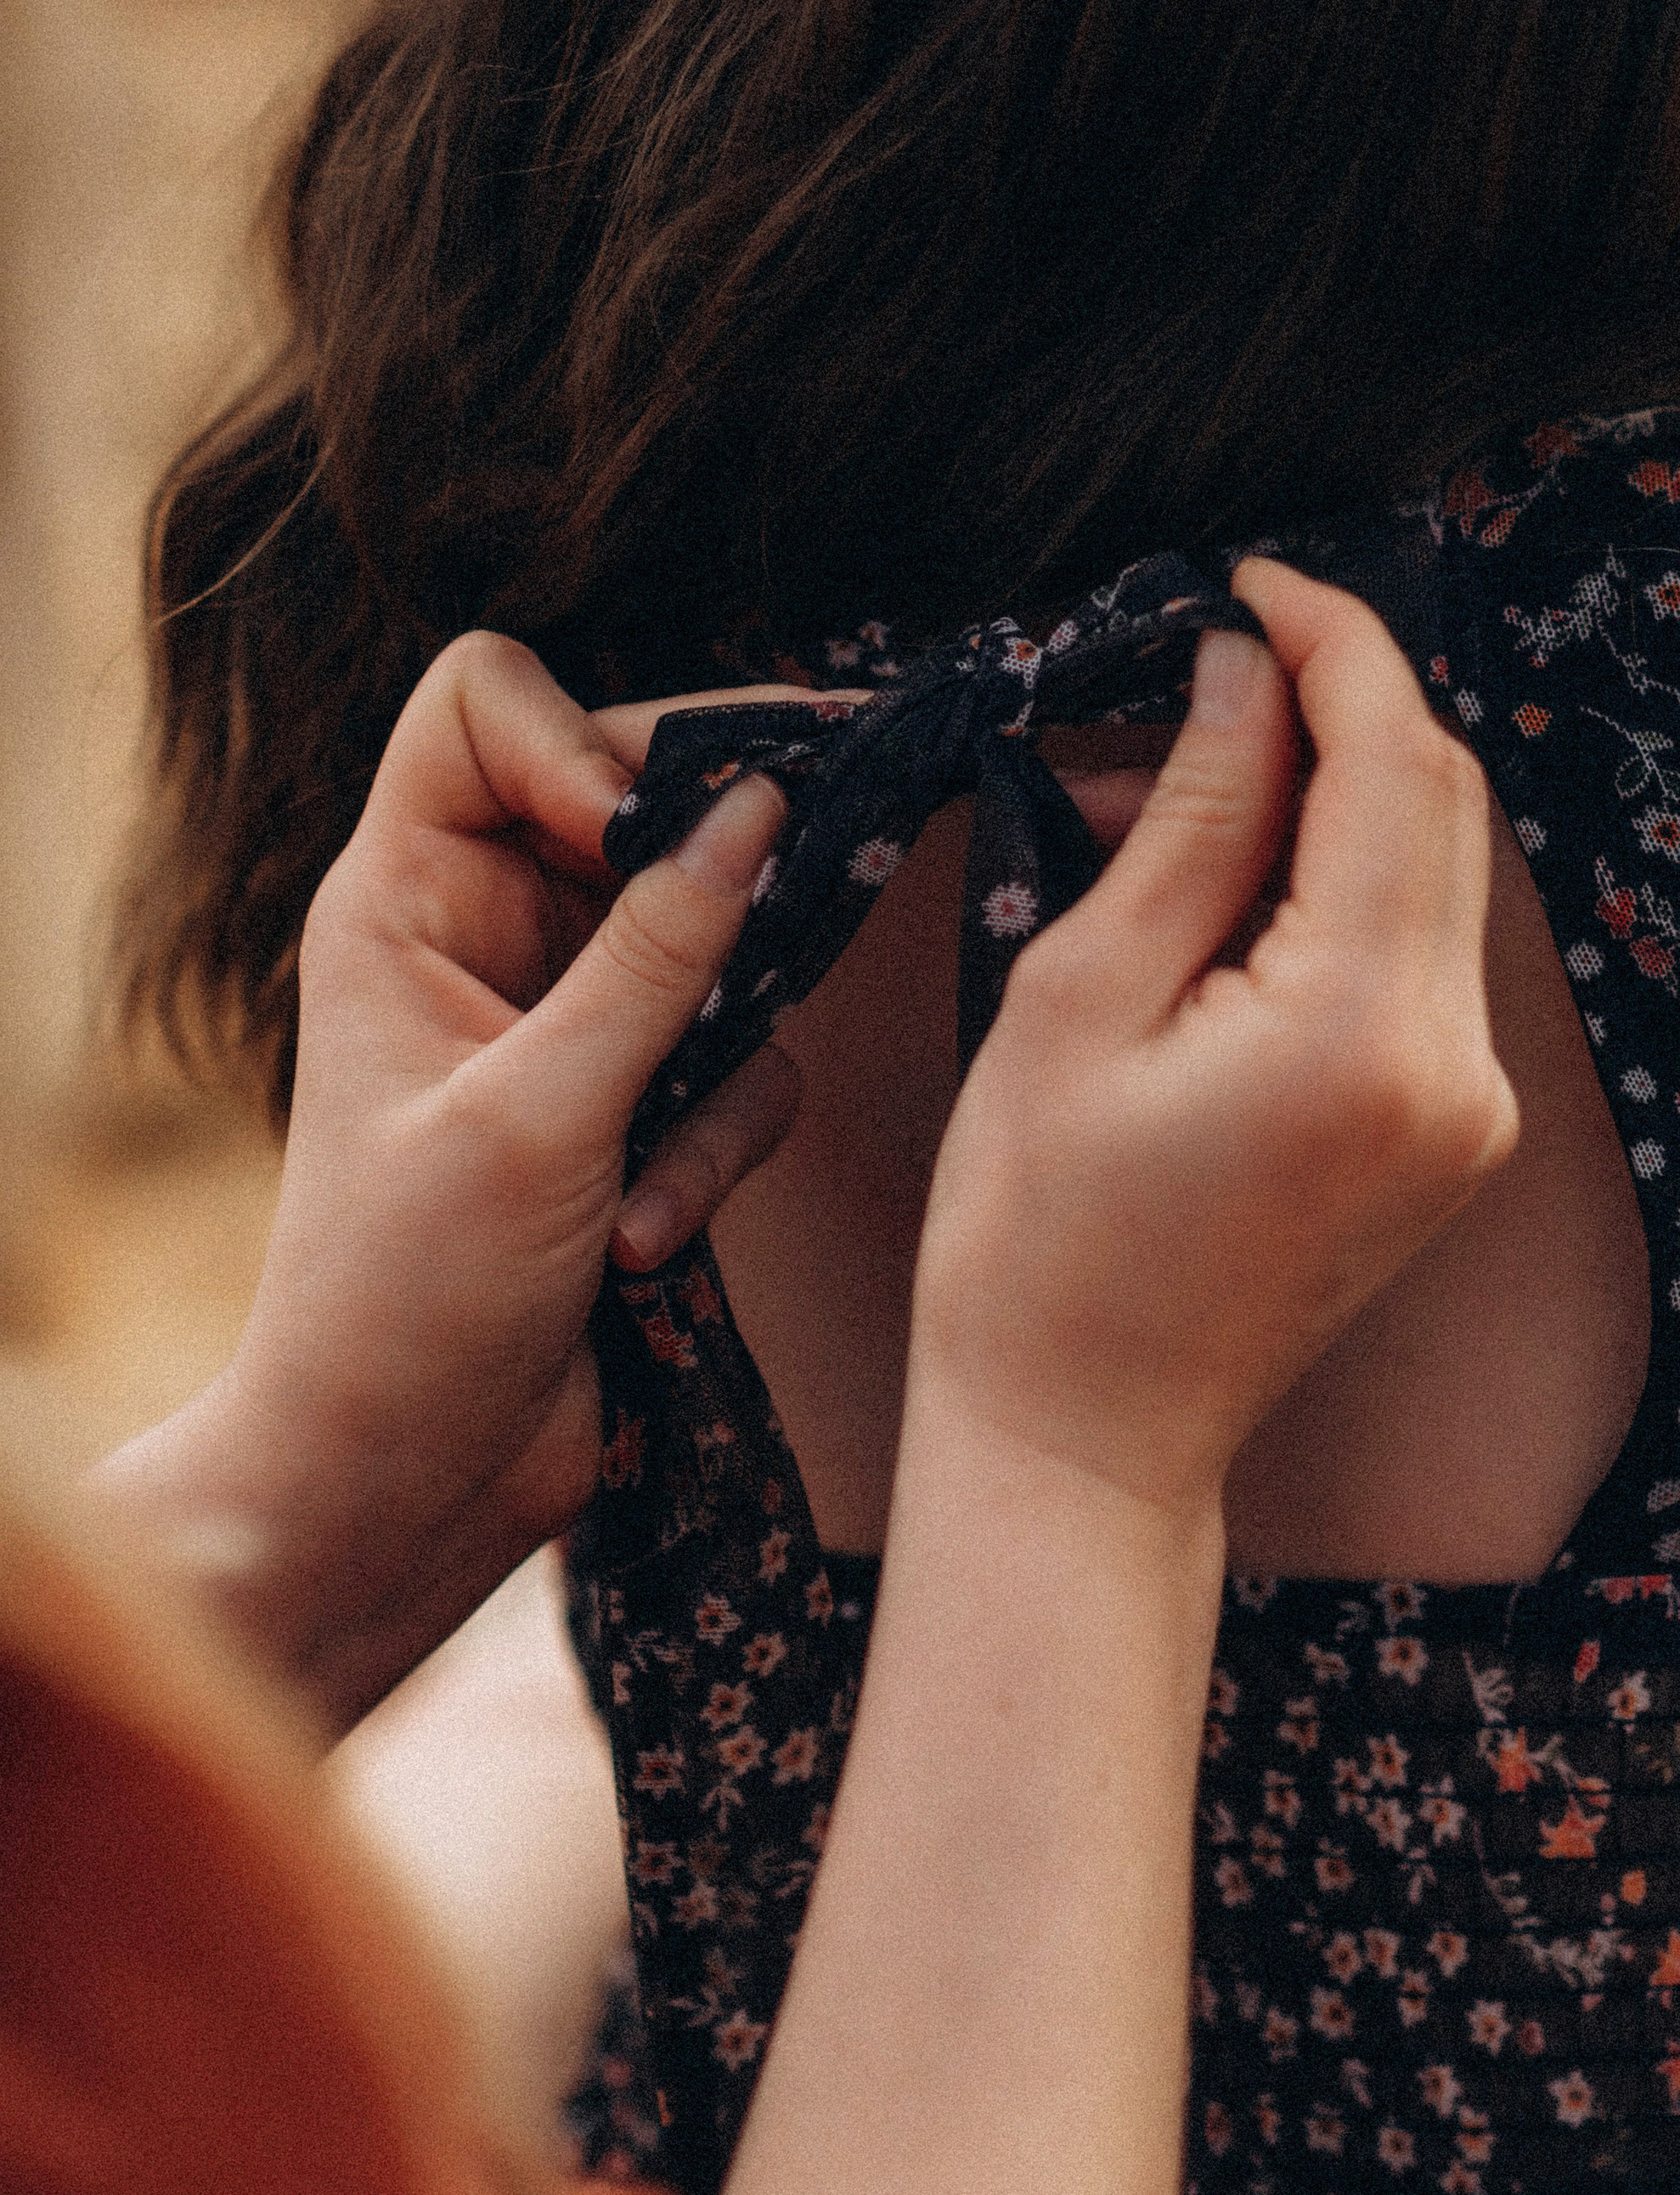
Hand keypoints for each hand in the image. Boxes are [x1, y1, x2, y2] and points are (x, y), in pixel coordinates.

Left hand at [102, 632, 798, 1725]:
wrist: (393, 1490)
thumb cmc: (401, 1302)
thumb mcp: (539, 1116)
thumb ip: (662, 959)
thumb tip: (766, 810)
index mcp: (402, 900)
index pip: (485, 705)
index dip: (580, 743)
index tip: (640, 842)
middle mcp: (482, 935)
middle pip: (635, 805)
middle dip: (701, 903)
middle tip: (772, 932)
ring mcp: (564, 1020)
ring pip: (715, 949)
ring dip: (707, 1077)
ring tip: (644, 1192)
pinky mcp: (633, 1107)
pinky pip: (736, 1064)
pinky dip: (713, 1153)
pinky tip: (648, 1248)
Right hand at [909, 557, 1516, 1523]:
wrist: (1085, 1437)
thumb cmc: (1036, 1235)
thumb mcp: (1081, 996)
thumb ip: (1194, 820)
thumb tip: (1247, 671)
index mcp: (1364, 1027)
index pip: (1396, 762)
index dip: (1334, 642)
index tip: (1252, 578)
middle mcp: (1457, 1065)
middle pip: (1442, 803)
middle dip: (1330, 709)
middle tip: (1193, 677)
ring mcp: (1473, 1109)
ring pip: (1439, 870)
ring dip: (1326, 797)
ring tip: (1167, 801)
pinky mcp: (1456, 1135)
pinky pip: (1420, 953)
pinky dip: (1336, 888)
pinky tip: (1220, 892)